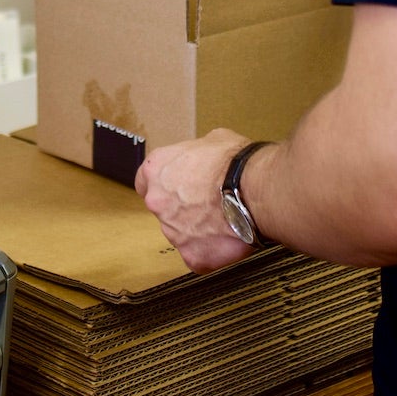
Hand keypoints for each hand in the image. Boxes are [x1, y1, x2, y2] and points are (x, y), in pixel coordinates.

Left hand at [137, 128, 253, 273]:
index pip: (144, 181)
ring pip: (182, 234)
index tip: (175, 187)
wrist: (253, 189)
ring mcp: (173, 232)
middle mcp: (158, 203)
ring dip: (199, 230)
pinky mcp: (192, 256)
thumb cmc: (234, 162)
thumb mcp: (213, 139)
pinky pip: (200, 256)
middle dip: (184, 209)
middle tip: (210, 204)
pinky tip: (230, 238)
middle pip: (165, 210)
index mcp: (157, 170)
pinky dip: (213, 250)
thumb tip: (205, 158)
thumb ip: (198, 153)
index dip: (163, 184)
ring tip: (225, 221)